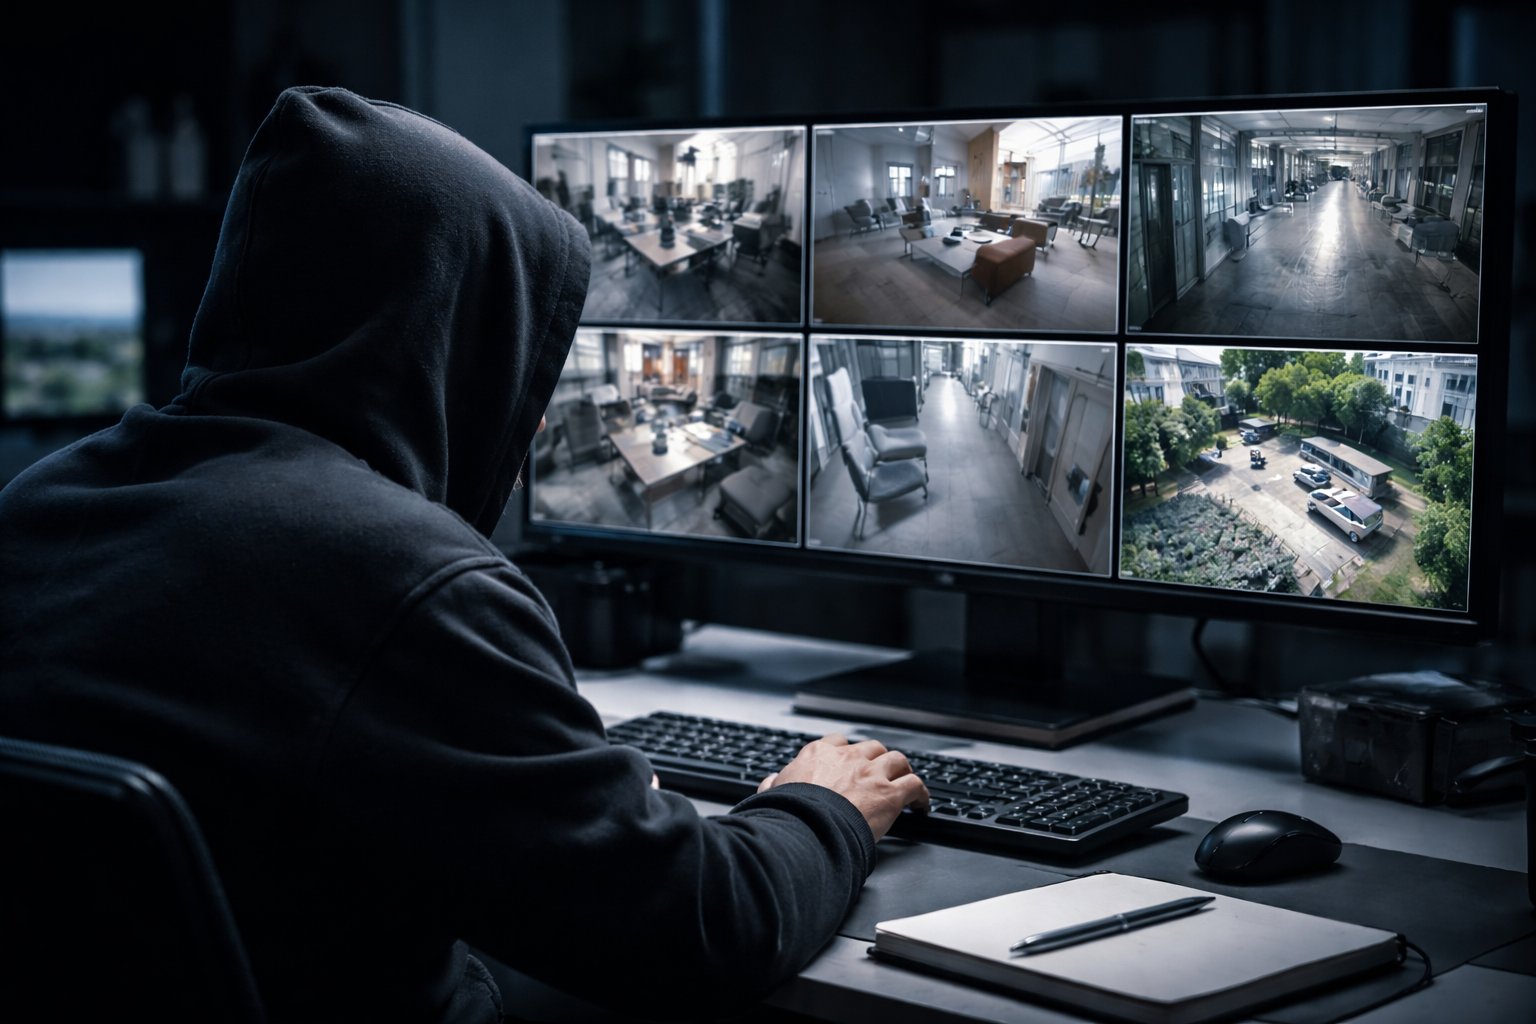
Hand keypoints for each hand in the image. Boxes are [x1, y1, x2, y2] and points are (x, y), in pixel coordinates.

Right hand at [757, 733, 928, 840]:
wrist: (806, 826)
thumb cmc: (789, 813)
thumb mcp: (773, 793)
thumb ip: (773, 784)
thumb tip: (769, 783)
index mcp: (818, 754)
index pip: (838, 741)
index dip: (848, 752)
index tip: (850, 762)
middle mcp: (847, 758)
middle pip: (872, 747)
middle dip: (878, 759)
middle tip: (881, 774)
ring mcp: (871, 773)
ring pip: (897, 760)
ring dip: (902, 771)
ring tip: (905, 782)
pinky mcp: (889, 793)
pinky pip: (915, 786)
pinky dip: (921, 795)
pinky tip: (921, 805)